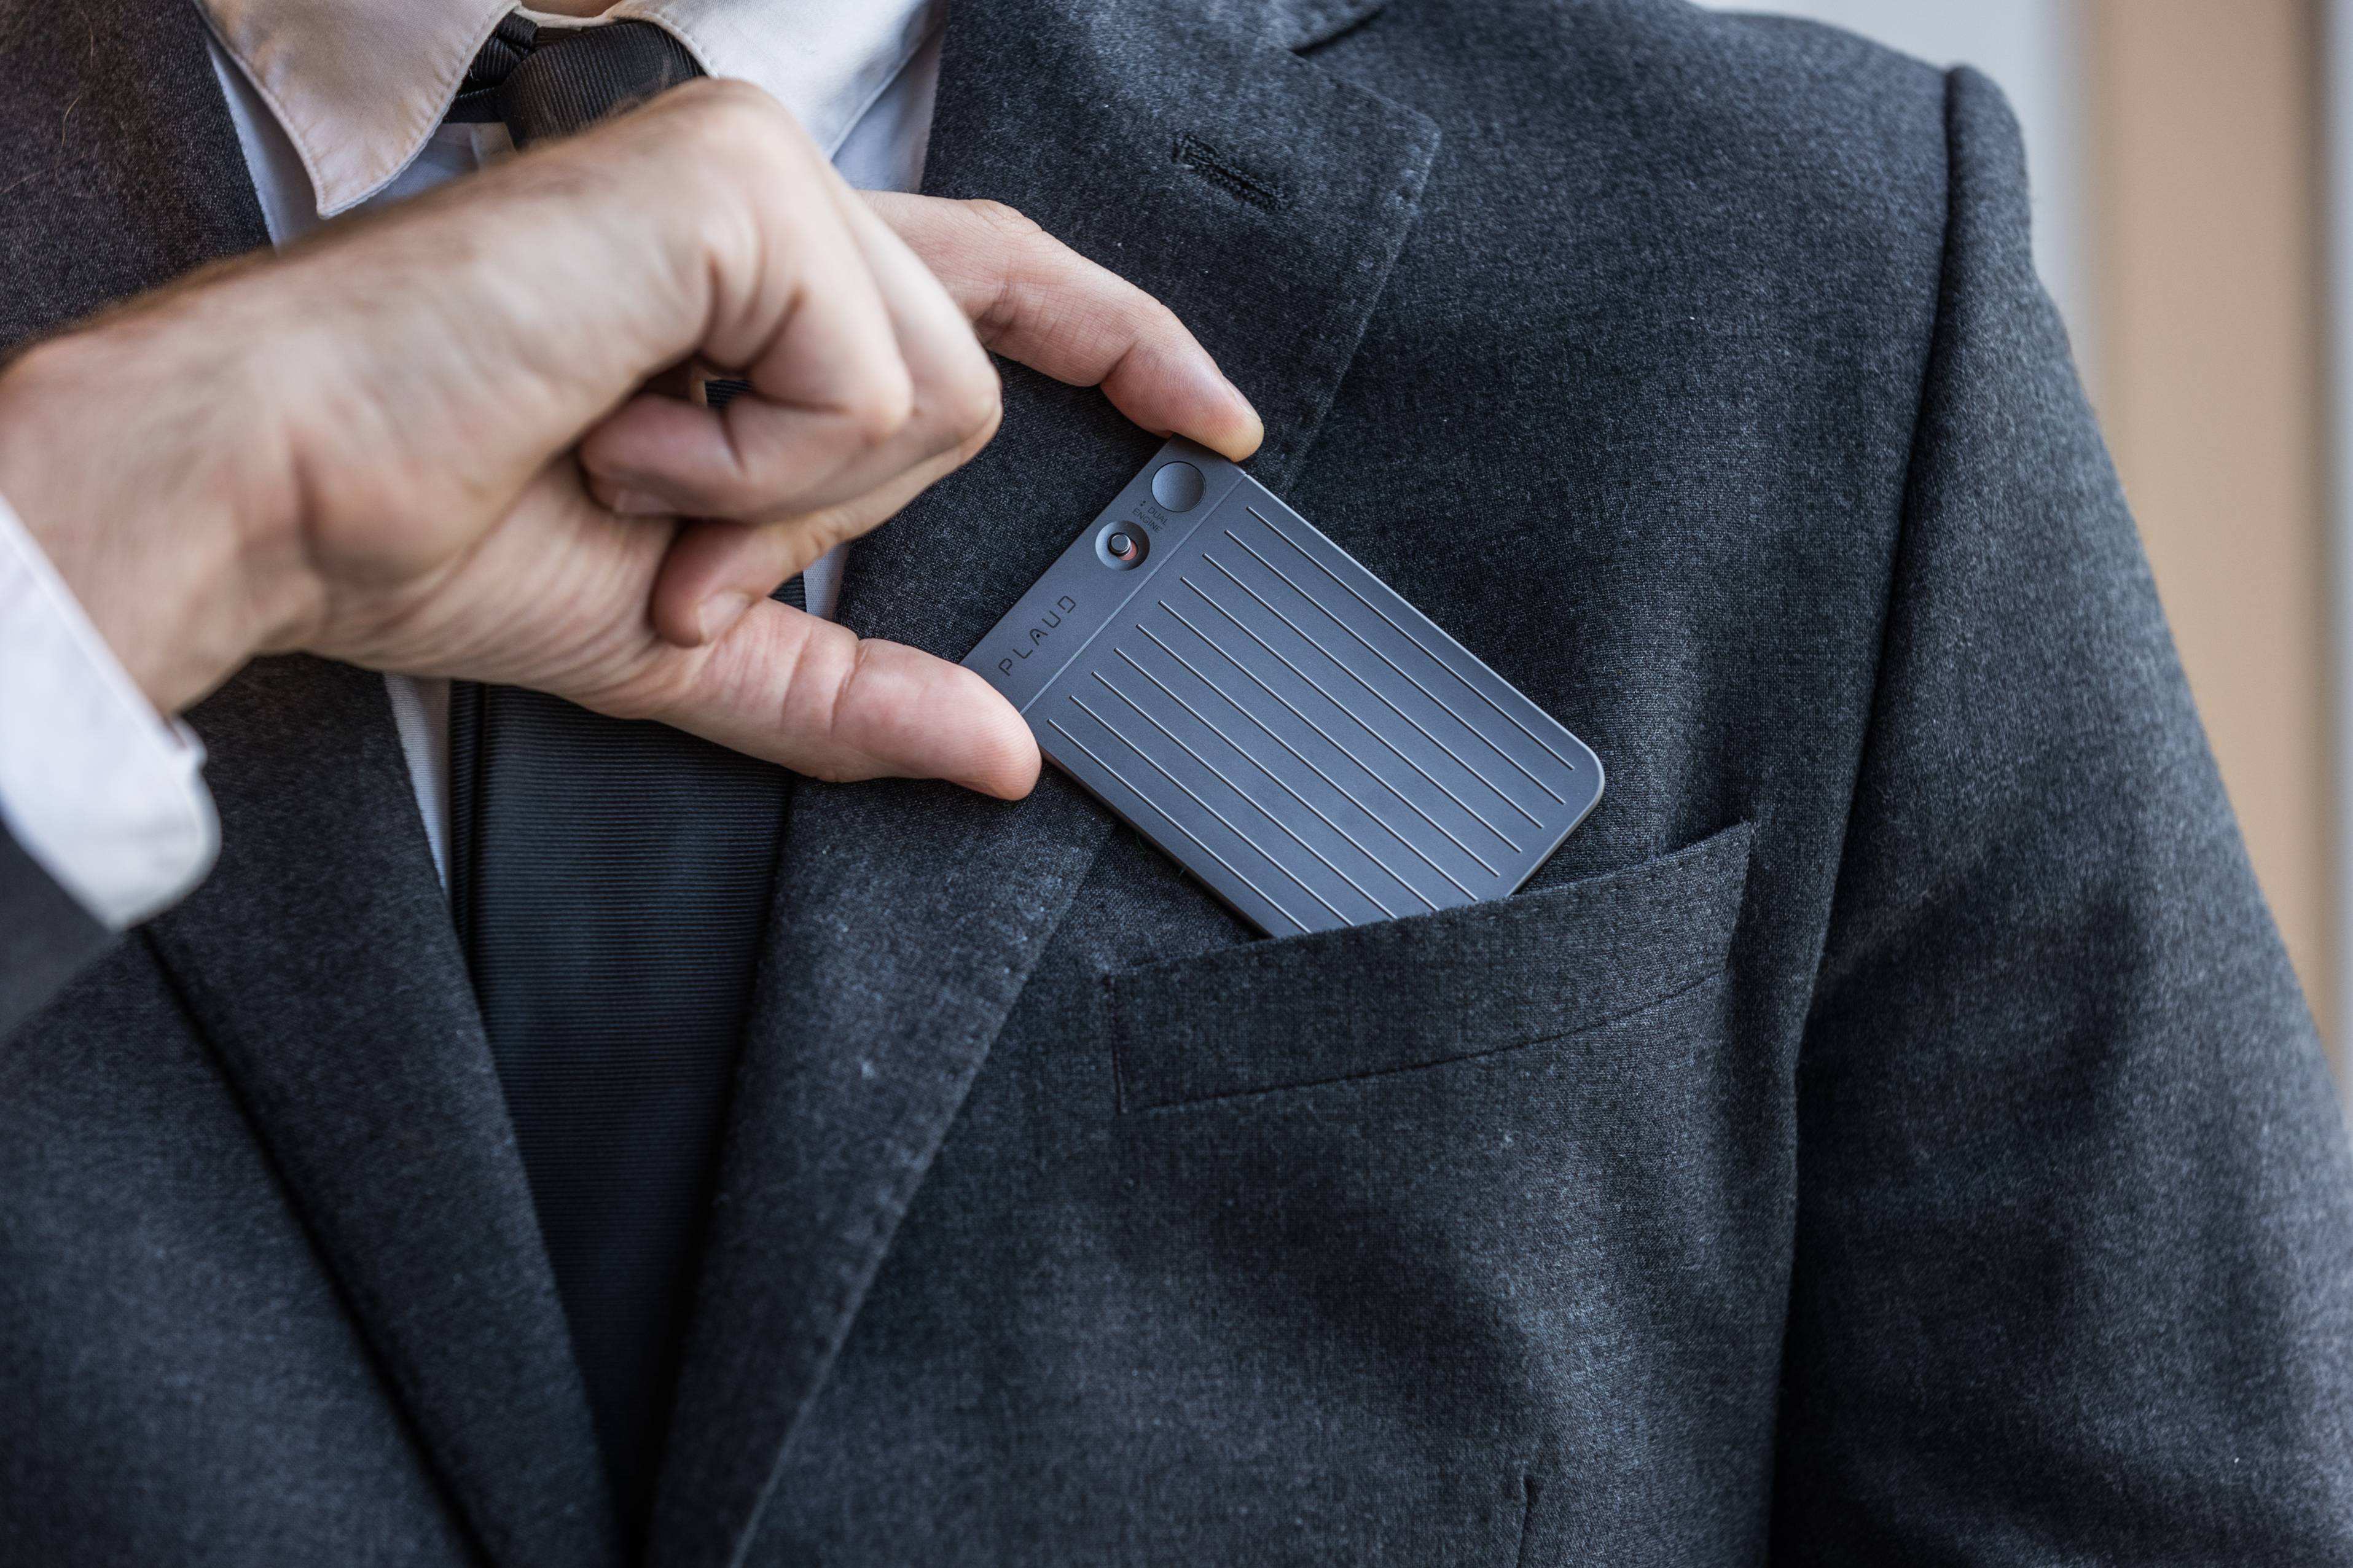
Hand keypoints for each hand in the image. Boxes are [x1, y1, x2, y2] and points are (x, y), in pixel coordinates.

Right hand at [0, 80, 1259, 798]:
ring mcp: (758, 172)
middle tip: (651, 519)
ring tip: (619, 464)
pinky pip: (866, 389)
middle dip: (821, 519)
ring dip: (776, 499)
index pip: (998, 287)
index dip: (1124, 344)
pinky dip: (753, 467)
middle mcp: (773, 195)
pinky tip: (619, 425)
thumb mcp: (697, 641)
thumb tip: (1004, 753)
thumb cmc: (442, 533)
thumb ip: (854, 687)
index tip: (1216, 420)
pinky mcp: (736, 184)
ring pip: (934, 396)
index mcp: (764, 280)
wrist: (290, 496)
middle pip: (969, 389)